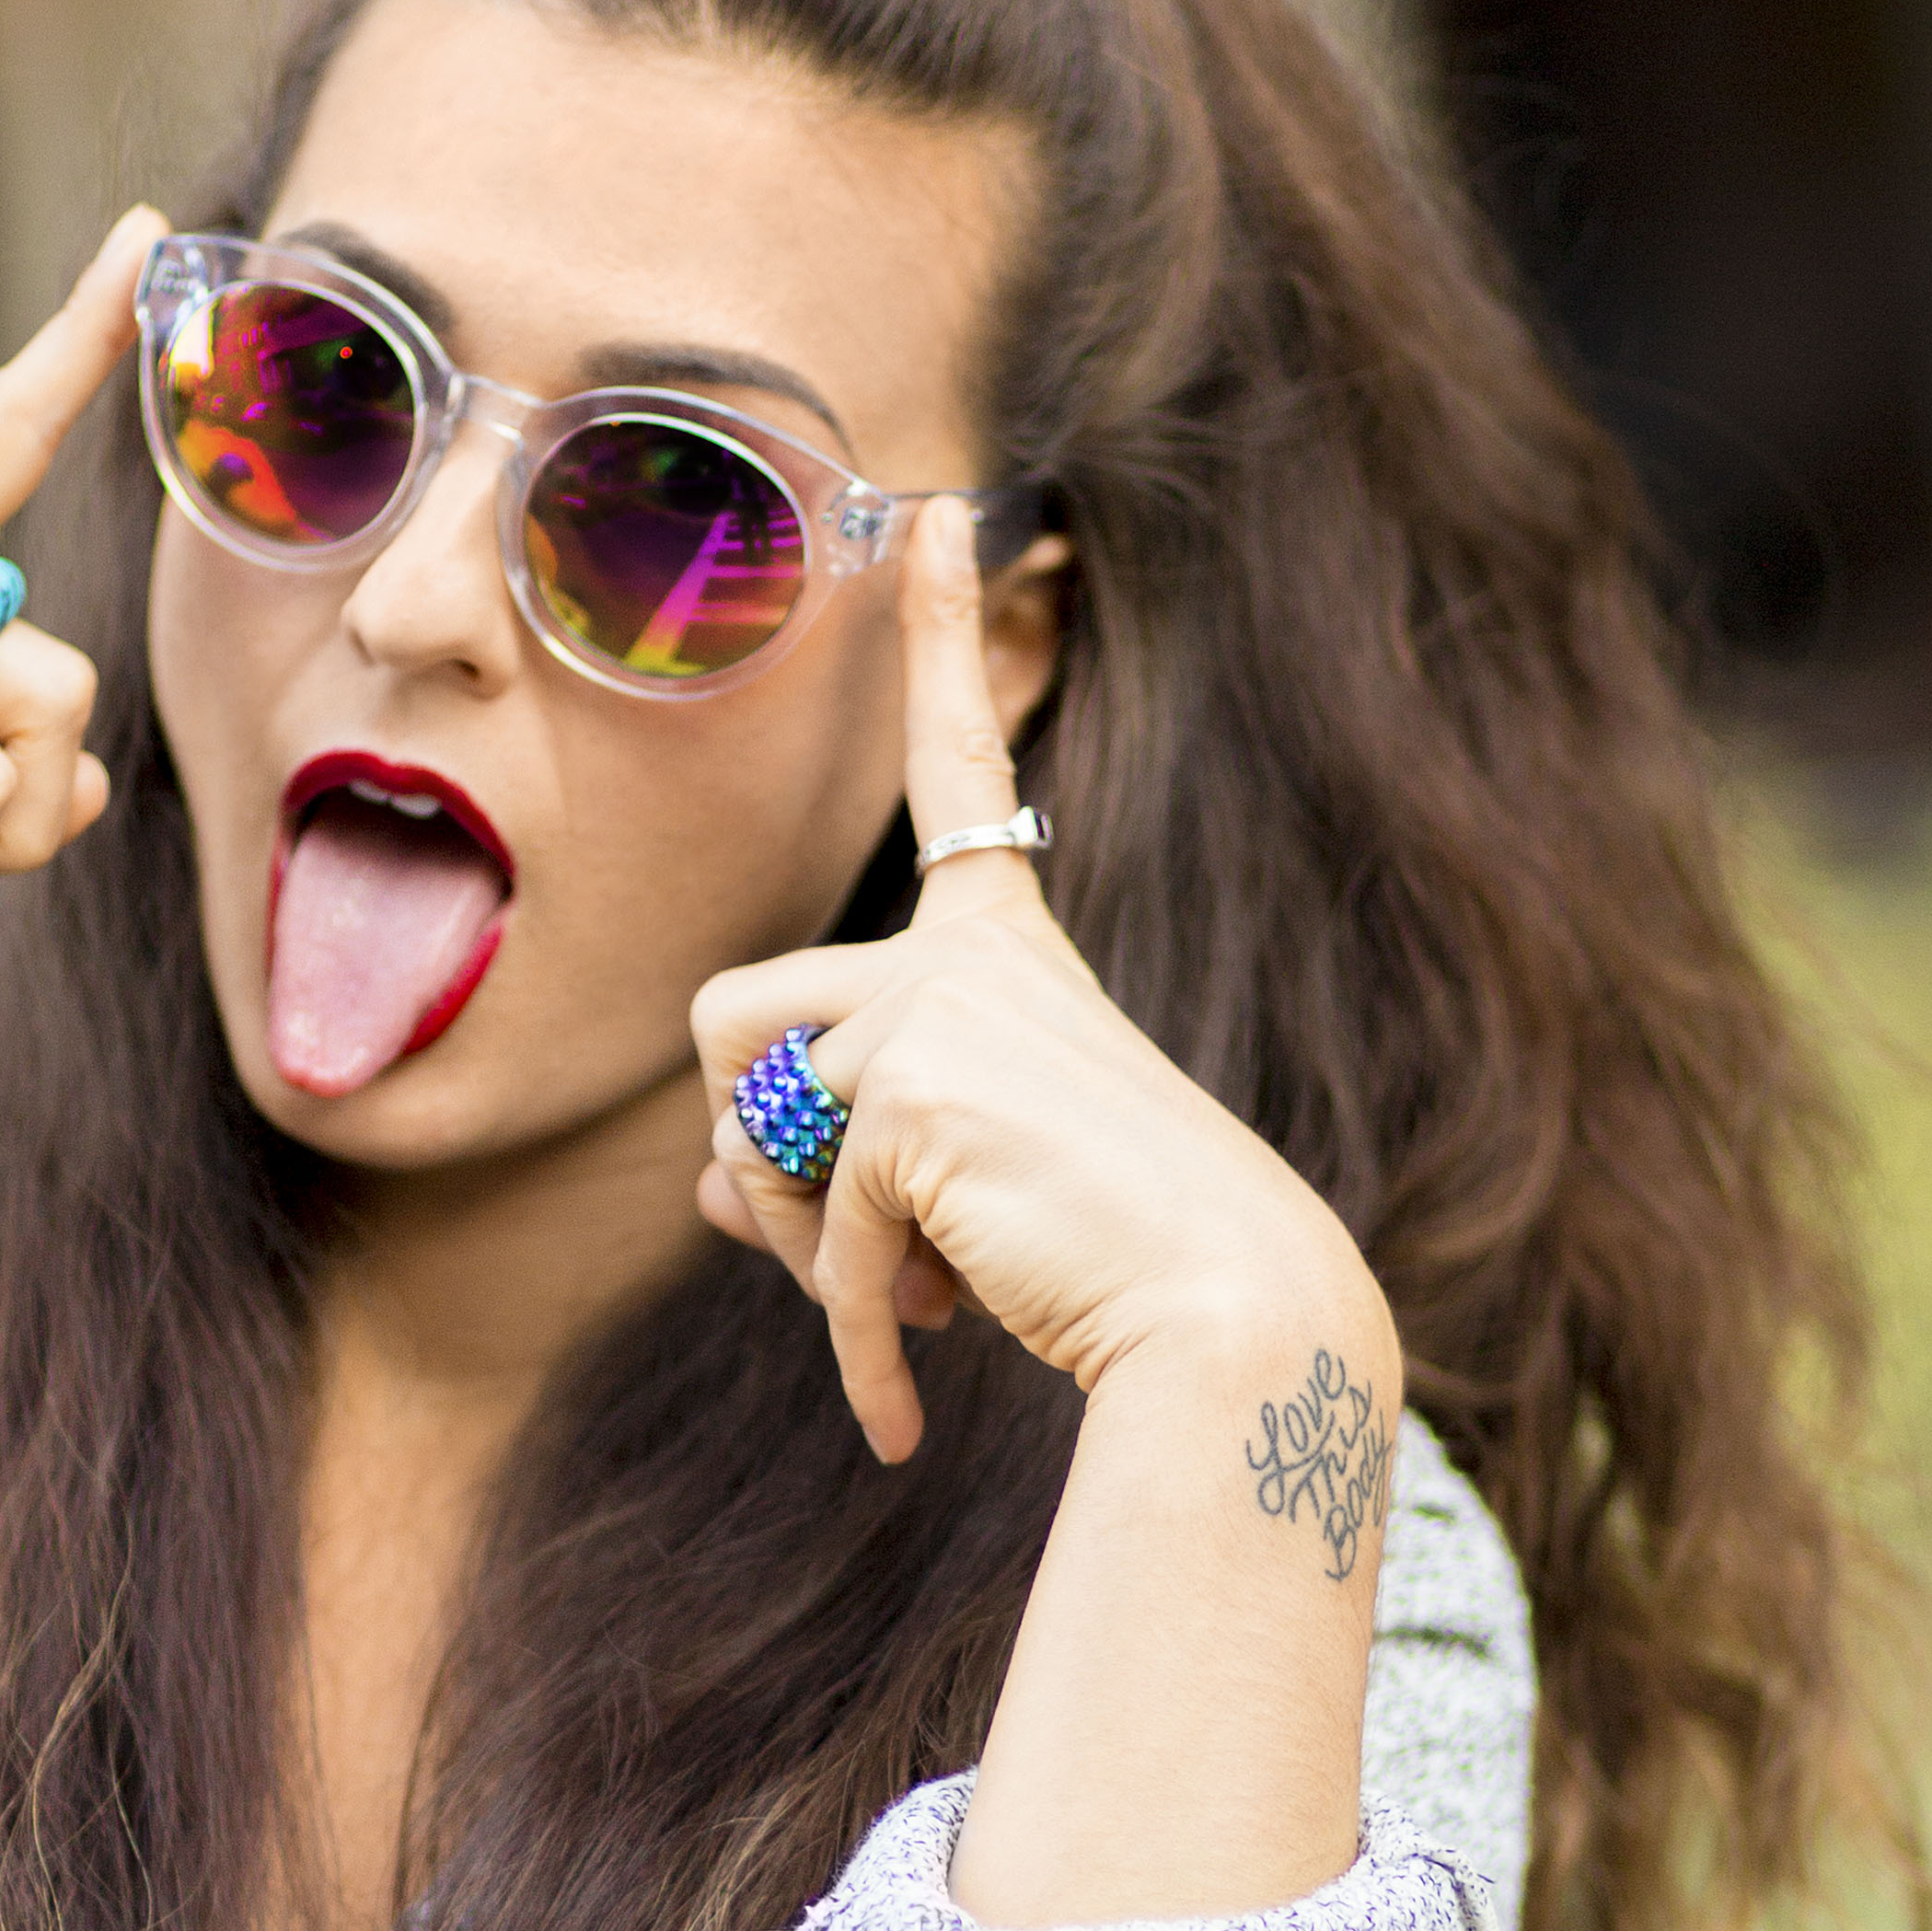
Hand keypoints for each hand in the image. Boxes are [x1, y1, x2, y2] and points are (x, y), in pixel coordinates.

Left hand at [691, 498, 1385, 1461]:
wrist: (1223, 1322)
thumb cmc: (1101, 1262)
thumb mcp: (935, 1194)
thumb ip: (812, 1161)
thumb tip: (708, 1177)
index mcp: (1002, 948)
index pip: (961, 772)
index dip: (948, 643)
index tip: (943, 514)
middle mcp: (968, 952)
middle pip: (728, 1020)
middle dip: (749, 1158)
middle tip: (852, 1257)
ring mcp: (939, 1008)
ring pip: (739, 1122)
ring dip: (792, 1245)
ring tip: (906, 1306)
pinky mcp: (914, 1092)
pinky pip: (811, 1229)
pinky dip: (845, 1340)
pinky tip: (899, 1417)